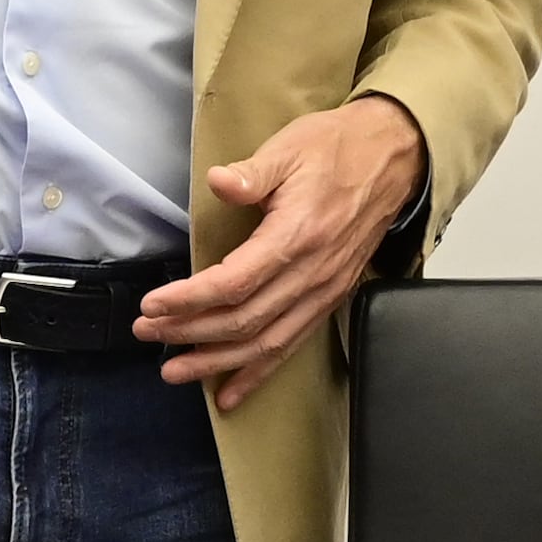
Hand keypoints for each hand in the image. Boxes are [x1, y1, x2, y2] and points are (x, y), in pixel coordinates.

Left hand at [136, 95, 427, 408]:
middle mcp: (311, 273)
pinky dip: (258, 373)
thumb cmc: (337, 150)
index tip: (152, 306)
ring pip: (265, 343)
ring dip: (217, 361)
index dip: (189, 300)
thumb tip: (218, 181)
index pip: (234, 283)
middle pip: (243, 320)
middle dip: (190, 332)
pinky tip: (230, 393)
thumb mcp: (289, 149)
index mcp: (297, 235)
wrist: (393, 161)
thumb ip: (251, 173)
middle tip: (148, 333)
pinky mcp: (329, 300)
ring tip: (176, 371)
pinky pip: (290, 346)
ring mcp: (323, 292)